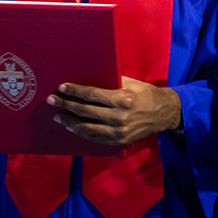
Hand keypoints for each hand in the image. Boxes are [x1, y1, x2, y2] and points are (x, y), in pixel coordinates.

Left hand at [49, 77, 180, 145]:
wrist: (164, 114)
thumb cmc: (147, 95)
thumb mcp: (133, 83)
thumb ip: (113, 81)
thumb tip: (91, 77)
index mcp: (122, 99)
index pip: (92, 95)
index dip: (75, 91)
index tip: (62, 88)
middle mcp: (118, 117)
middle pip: (85, 111)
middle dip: (66, 105)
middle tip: (52, 101)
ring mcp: (118, 131)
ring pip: (87, 128)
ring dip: (69, 122)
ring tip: (58, 116)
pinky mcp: (119, 140)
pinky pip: (95, 138)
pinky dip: (82, 133)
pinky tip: (73, 128)